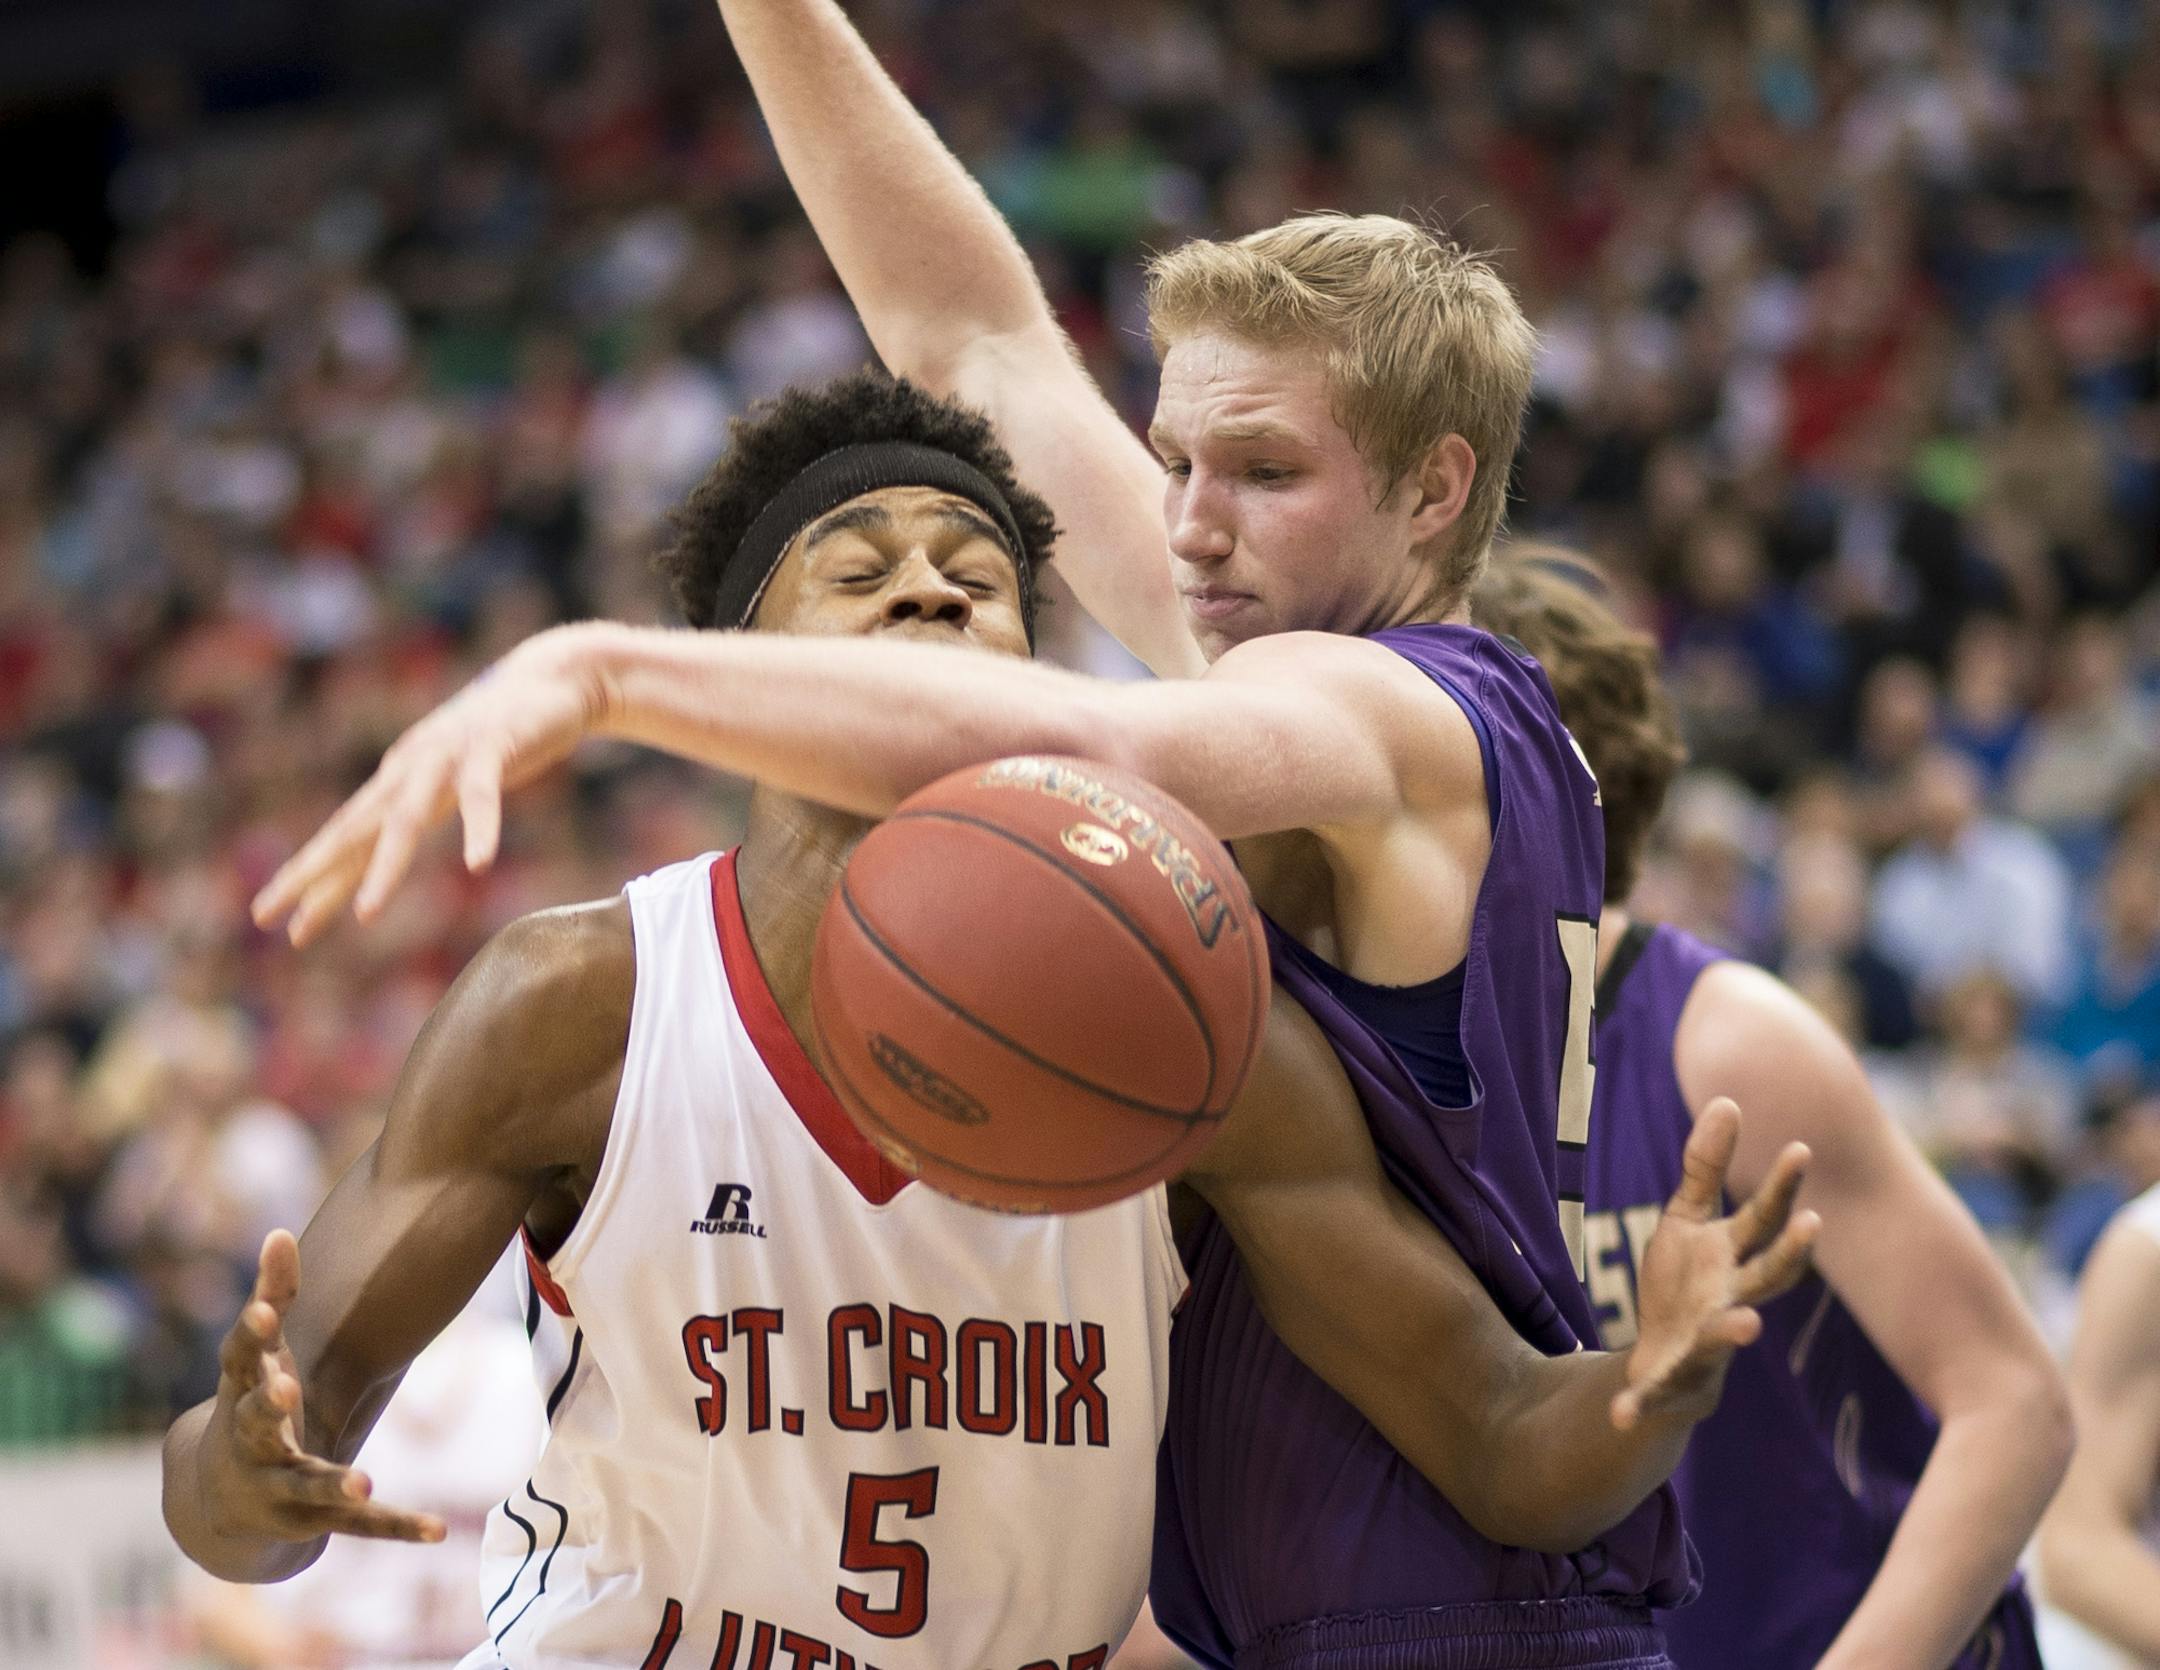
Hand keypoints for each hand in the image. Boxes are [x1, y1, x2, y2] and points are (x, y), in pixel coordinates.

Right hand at [196, 1231, 445, 1545]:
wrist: (223, 1502)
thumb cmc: (249, 1404)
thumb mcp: (259, 1354)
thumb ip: (274, 1293)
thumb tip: (279, 1230)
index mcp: (240, 1394)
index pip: (240, 1359)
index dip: (251, 1334)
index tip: (262, 1309)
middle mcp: (252, 1443)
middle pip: (256, 1424)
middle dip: (269, 1408)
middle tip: (288, 1389)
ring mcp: (281, 1487)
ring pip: (307, 1485)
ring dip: (333, 1482)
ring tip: (362, 1480)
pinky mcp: (316, 1521)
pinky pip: (360, 1528)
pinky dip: (398, 1527)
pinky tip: (440, 1530)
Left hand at [251, 626, 610, 944]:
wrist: (554, 678)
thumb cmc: (504, 735)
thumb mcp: (451, 777)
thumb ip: (424, 806)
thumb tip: (388, 848)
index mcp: (398, 780)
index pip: (344, 835)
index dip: (308, 876)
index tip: (271, 918)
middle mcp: (410, 768)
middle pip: (353, 829)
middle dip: (311, 874)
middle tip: (269, 917)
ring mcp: (448, 755)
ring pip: (408, 818)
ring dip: (385, 867)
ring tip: (365, 914)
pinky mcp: (494, 745)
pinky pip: (484, 793)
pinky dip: (480, 828)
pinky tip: (478, 863)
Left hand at [1612, 1097, 1817, 1430]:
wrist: (1662, 1360)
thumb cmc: (1684, 1283)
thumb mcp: (1685, 1219)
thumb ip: (1704, 1167)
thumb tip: (1727, 1099)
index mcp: (1733, 1259)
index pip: (1764, 1220)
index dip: (1782, 1187)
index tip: (1801, 1149)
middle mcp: (1731, 1301)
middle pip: (1768, 1277)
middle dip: (1791, 1254)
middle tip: (1812, 1225)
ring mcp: (1705, 1344)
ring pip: (1724, 1338)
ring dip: (1736, 1331)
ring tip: (1748, 1326)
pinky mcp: (1671, 1380)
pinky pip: (1655, 1396)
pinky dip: (1639, 1404)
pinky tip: (1619, 1415)